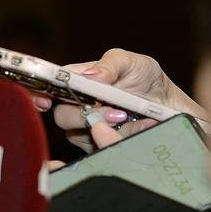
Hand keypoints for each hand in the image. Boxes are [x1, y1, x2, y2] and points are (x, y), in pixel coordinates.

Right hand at [32, 49, 205, 153]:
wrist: (172, 109)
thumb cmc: (148, 81)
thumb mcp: (134, 63)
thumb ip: (111, 64)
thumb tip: (91, 75)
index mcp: (77, 82)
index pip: (46, 87)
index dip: (38, 94)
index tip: (45, 101)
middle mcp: (76, 105)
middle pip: (59, 114)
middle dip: (82, 114)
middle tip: (116, 112)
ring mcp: (86, 128)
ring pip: (76, 133)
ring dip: (103, 126)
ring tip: (129, 118)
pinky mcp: (98, 147)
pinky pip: (96, 147)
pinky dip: (117, 138)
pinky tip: (138, 128)